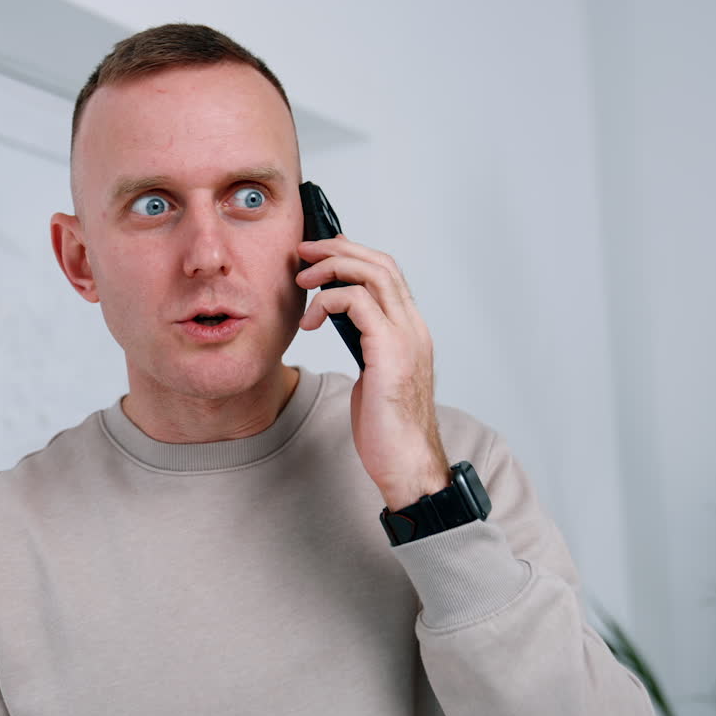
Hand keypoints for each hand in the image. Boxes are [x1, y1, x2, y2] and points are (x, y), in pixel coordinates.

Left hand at [296, 235, 449, 509]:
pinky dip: (327, 302)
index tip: (321, 253)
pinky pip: (357, 303)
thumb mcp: (373, 377)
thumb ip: (366, 347)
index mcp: (410, 331)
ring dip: (331, 268)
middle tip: (304, 252)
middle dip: (338, 250)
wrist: (408, 466)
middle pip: (381, 263)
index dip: (354, 254)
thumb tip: (341, 326)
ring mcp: (405, 337)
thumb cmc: (388, 430)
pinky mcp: (390, 352)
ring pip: (371, 274)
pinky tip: (309, 322)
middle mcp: (413, 328)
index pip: (388, 273)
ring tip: (302, 280)